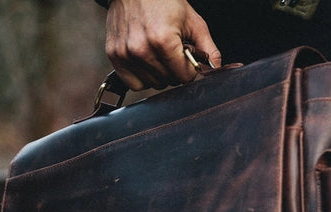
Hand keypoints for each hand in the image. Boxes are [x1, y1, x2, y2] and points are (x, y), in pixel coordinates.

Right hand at [104, 0, 220, 90]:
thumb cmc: (163, 1)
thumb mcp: (193, 22)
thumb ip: (208, 48)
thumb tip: (216, 69)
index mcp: (163, 41)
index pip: (184, 77)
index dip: (190, 68)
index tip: (186, 55)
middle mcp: (141, 50)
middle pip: (169, 81)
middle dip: (175, 69)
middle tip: (172, 50)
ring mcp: (125, 53)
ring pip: (153, 83)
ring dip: (160, 73)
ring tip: (158, 52)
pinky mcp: (114, 55)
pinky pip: (134, 83)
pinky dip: (143, 76)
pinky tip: (147, 60)